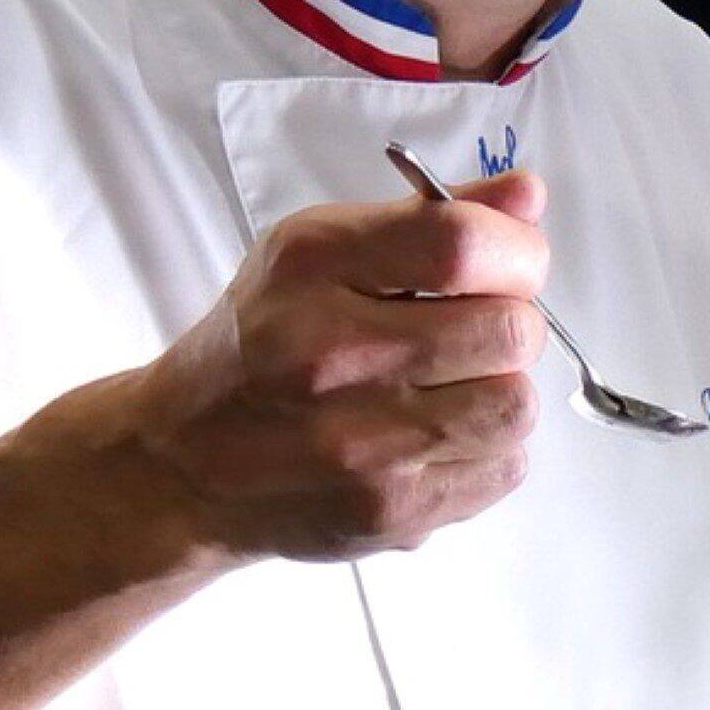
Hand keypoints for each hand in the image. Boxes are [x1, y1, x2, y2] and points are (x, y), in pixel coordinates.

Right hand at [114, 162, 549, 565]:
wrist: (182, 466)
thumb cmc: (260, 344)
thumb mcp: (315, 253)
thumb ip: (427, 221)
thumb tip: (526, 198)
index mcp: (313, 268)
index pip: (463, 246)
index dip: (516, 252)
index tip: (509, 264)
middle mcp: (332, 354)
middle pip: (508, 332)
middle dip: (510, 323)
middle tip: (473, 331)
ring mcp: (361, 444)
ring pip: (515, 406)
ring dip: (500, 391)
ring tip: (452, 387)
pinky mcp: (390, 511)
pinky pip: (503, 470)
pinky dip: (488, 450)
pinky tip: (435, 437)